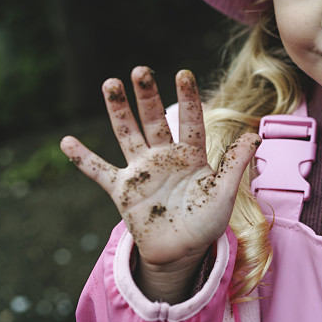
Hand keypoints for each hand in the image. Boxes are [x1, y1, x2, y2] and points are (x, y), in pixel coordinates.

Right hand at [60, 67, 259, 301]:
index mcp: (191, 154)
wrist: (181, 251)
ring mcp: (142, 170)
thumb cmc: (206, 221)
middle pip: (154, 119)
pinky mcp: (123, 190)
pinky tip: (66, 141)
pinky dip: (83, 158)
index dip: (187, 98)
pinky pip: (99, 171)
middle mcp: (164, 155)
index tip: (183, 73)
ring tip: (110, 83)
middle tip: (140, 70)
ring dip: (118, 110)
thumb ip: (235, 163)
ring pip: (127, 134)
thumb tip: (254, 135)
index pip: (190, 119)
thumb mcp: (223, 192)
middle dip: (148, 95)